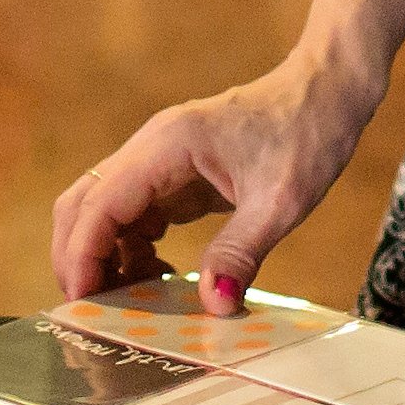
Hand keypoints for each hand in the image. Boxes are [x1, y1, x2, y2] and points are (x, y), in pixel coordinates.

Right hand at [50, 46, 388, 306]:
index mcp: (167, 146)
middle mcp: (151, 149)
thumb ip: (241, 252)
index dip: (82, 256)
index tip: (84, 302)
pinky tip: (158, 278)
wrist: (326, 93)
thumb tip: (214, 304)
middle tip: (94, 311)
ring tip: (129, 304)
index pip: (99, 204)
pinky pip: (133, 216)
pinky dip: (131, 251)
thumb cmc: (308, 133)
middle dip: (78, 259)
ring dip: (103, 258)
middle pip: (83, 205)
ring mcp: (159, 161)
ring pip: (102, 212)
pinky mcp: (174, 176)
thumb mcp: (281, 201)